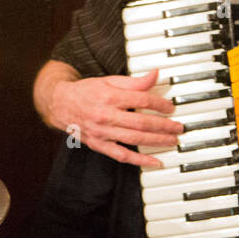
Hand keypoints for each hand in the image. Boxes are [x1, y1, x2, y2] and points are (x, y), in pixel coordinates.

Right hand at [49, 70, 182, 167]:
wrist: (60, 104)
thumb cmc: (87, 91)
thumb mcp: (109, 81)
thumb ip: (134, 82)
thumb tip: (156, 75)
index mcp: (109, 96)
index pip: (142, 100)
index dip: (160, 104)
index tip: (170, 107)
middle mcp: (105, 115)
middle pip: (141, 122)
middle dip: (164, 126)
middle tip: (178, 127)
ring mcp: (102, 132)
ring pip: (134, 139)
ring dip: (157, 141)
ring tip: (172, 141)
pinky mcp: (99, 144)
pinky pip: (122, 155)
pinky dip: (139, 160)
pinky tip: (154, 162)